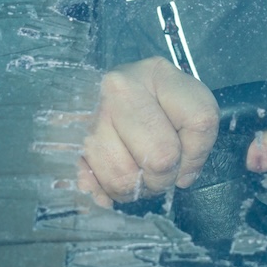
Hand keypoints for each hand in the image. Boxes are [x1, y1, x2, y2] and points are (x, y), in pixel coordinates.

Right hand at [78, 57, 218, 205]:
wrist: (110, 96)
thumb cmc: (157, 105)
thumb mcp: (191, 107)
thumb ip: (198, 141)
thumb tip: (179, 178)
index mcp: (157, 74)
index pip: (199, 122)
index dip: (197, 152)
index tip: (186, 154)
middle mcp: (118, 88)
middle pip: (161, 157)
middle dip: (164, 178)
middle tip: (159, 173)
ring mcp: (90, 114)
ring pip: (124, 176)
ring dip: (135, 189)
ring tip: (137, 176)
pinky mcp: (68, 140)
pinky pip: (92, 183)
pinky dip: (104, 192)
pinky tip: (109, 186)